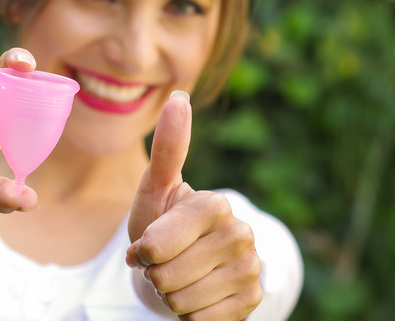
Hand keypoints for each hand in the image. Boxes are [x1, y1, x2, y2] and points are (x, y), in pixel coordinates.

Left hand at [126, 91, 262, 319]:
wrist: (185, 265)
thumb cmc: (162, 224)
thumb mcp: (155, 189)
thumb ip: (168, 147)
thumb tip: (178, 95)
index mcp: (216, 205)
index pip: (156, 246)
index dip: (142, 253)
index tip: (146, 246)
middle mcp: (242, 234)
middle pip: (166, 276)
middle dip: (155, 275)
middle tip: (167, 263)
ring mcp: (251, 269)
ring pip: (181, 302)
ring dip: (170, 296)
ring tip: (181, 277)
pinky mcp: (252, 301)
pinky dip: (189, 315)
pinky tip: (198, 295)